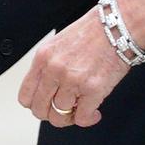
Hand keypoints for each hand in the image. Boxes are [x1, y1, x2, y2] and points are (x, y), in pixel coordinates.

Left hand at [20, 0, 144, 128]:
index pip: (25, 96)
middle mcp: (54, 70)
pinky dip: (88, 119)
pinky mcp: (93, 89)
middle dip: (52, 115)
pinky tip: (94, 113)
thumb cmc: (94, 32)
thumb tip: (47, 91)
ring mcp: (73, 80)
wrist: (119, 25)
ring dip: (71, 118)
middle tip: (64, 112)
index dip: (35, 105)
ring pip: (59, 117)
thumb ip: (49, 67)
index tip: (46, 105)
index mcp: (43, 58)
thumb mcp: (59, 44)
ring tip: (81, 109)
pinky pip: (82, 118)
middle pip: (40, 110)